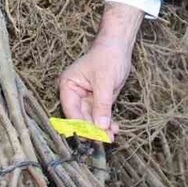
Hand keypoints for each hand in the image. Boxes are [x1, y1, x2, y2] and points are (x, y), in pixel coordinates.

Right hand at [58, 2, 143, 137]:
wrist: (119, 47)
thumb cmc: (108, 57)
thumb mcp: (105, 81)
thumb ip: (101, 105)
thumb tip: (100, 126)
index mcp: (68, 85)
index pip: (71, 111)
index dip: (81, 125)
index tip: (92, 136)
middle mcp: (74, 93)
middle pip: (80, 118)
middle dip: (93, 129)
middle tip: (105, 139)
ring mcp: (86, 98)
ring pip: (91, 119)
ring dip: (101, 128)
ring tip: (112, 137)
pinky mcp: (97, 100)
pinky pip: (100, 115)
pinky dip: (106, 123)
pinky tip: (114, 129)